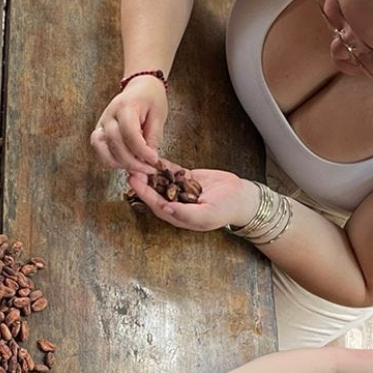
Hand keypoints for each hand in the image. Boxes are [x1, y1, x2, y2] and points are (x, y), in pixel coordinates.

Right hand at [90, 76, 166, 173]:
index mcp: (125, 107)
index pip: (130, 133)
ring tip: (137, 167)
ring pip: (102, 150)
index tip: (154, 160)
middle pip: (115, 144)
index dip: (142, 151)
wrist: (140, 88)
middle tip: (148, 168)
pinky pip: (99, 151)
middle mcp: (109, 115)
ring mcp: (101, 124)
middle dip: (132, 161)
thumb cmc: (151, 99)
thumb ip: (153, 137)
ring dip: (119, 163)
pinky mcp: (99, 132)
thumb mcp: (159, 115)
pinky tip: (125, 163)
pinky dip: (111, 161)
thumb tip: (149, 159)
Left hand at [125, 166, 259, 232]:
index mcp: (178, 216)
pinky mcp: (188, 179)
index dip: (143, 192)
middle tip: (130, 166)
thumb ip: (185, 213)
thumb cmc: (226, 210)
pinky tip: (153, 157)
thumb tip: (165, 209)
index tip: (133, 180)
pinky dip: (163, 165)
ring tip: (138, 159)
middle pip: (154, 191)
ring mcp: (181, 191)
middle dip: (142, 180)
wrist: (242, 198)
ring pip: (161, 180)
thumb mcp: (206, 215)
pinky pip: (172, 171)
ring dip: (150, 171)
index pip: (156, 204)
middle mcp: (176, 204)